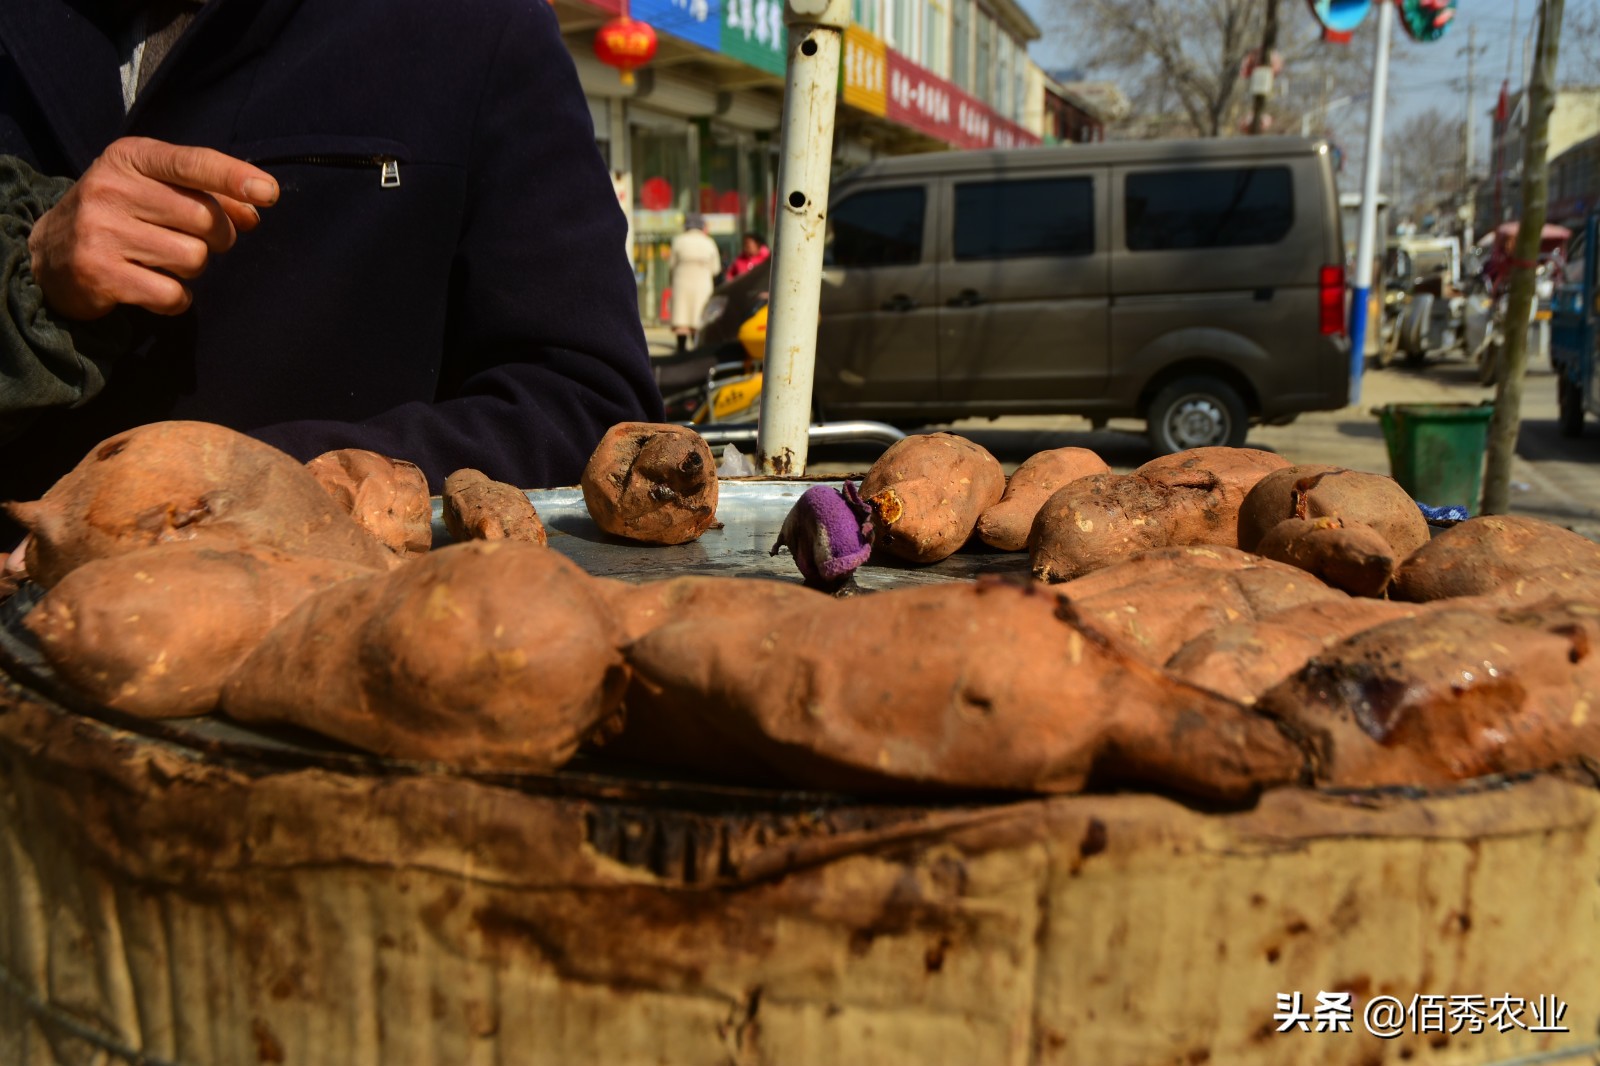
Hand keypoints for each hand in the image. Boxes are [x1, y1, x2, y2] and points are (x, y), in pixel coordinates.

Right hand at [27, 136, 279, 319]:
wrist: (51, 254)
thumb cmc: (122, 215)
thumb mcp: (157, 190)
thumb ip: (208, 194)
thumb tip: (256, 210)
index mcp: (130, 157)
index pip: (192, 163)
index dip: (234, 177)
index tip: (269, 192)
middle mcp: (111, 187)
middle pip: (204, 219)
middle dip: (218, 237)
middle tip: (197, 240)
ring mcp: (101, 230)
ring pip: (193, 258)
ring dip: (193, 269)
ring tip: (164, 262)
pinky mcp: (99, 273)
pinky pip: (172, 295)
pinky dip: (175, 299)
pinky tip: (153, 288)